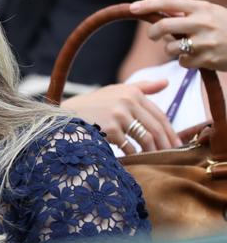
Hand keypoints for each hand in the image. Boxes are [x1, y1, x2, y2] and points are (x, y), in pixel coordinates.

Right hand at [61, 81, 179, 153]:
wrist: (66, 115)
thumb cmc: (94, 104)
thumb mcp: (116, 91)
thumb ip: (143, 87)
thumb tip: (166, 82)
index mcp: (132, 92)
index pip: (159, 114)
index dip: (170, 130)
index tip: (175, 142)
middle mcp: (128, 101)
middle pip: (155, 126)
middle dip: (165, 143)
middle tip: (172, 155)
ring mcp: (119, 115)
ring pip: (145, 137)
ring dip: (153, 150)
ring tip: (157, 159)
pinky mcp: (110, 129)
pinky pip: (129, 146)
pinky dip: (135, 154)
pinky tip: (137, 159)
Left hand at [133, 0, 226, 71]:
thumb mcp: (211, 13)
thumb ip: (188, 14)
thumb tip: (159, 16)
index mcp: (203, 7)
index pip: (169, 2)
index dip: (149, 4)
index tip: (133, 7)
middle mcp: (202, 22)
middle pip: (163, 27)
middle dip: (152, 33)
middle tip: (153, 36)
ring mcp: (204, 42)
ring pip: (170, 48)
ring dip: (171, 49)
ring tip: (186, 47)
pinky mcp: (206, 59)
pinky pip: (182, 62)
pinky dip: (186, 61)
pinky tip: (199, 57)